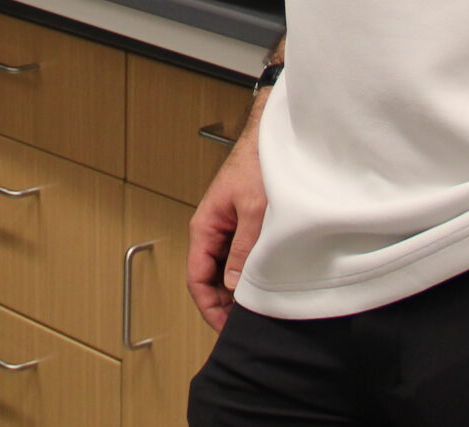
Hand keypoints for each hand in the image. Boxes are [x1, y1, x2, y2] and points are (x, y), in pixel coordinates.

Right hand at [186, 109, 267, 331]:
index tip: (224, 328)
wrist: (272, 140)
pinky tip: (262, 285)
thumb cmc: (258, 165)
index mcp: (204, 226)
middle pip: (208, 278)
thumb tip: (232, 286)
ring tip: (255, 310)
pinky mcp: (241, 226)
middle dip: (223, 304)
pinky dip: (246, 274)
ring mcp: (226, 229)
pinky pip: (237, 257)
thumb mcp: (255, 212)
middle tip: (245, 326)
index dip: (209, 307)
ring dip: (236, 290)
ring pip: (223, 270)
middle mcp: (211, 230)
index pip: (196, 277)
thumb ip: (243, 250)